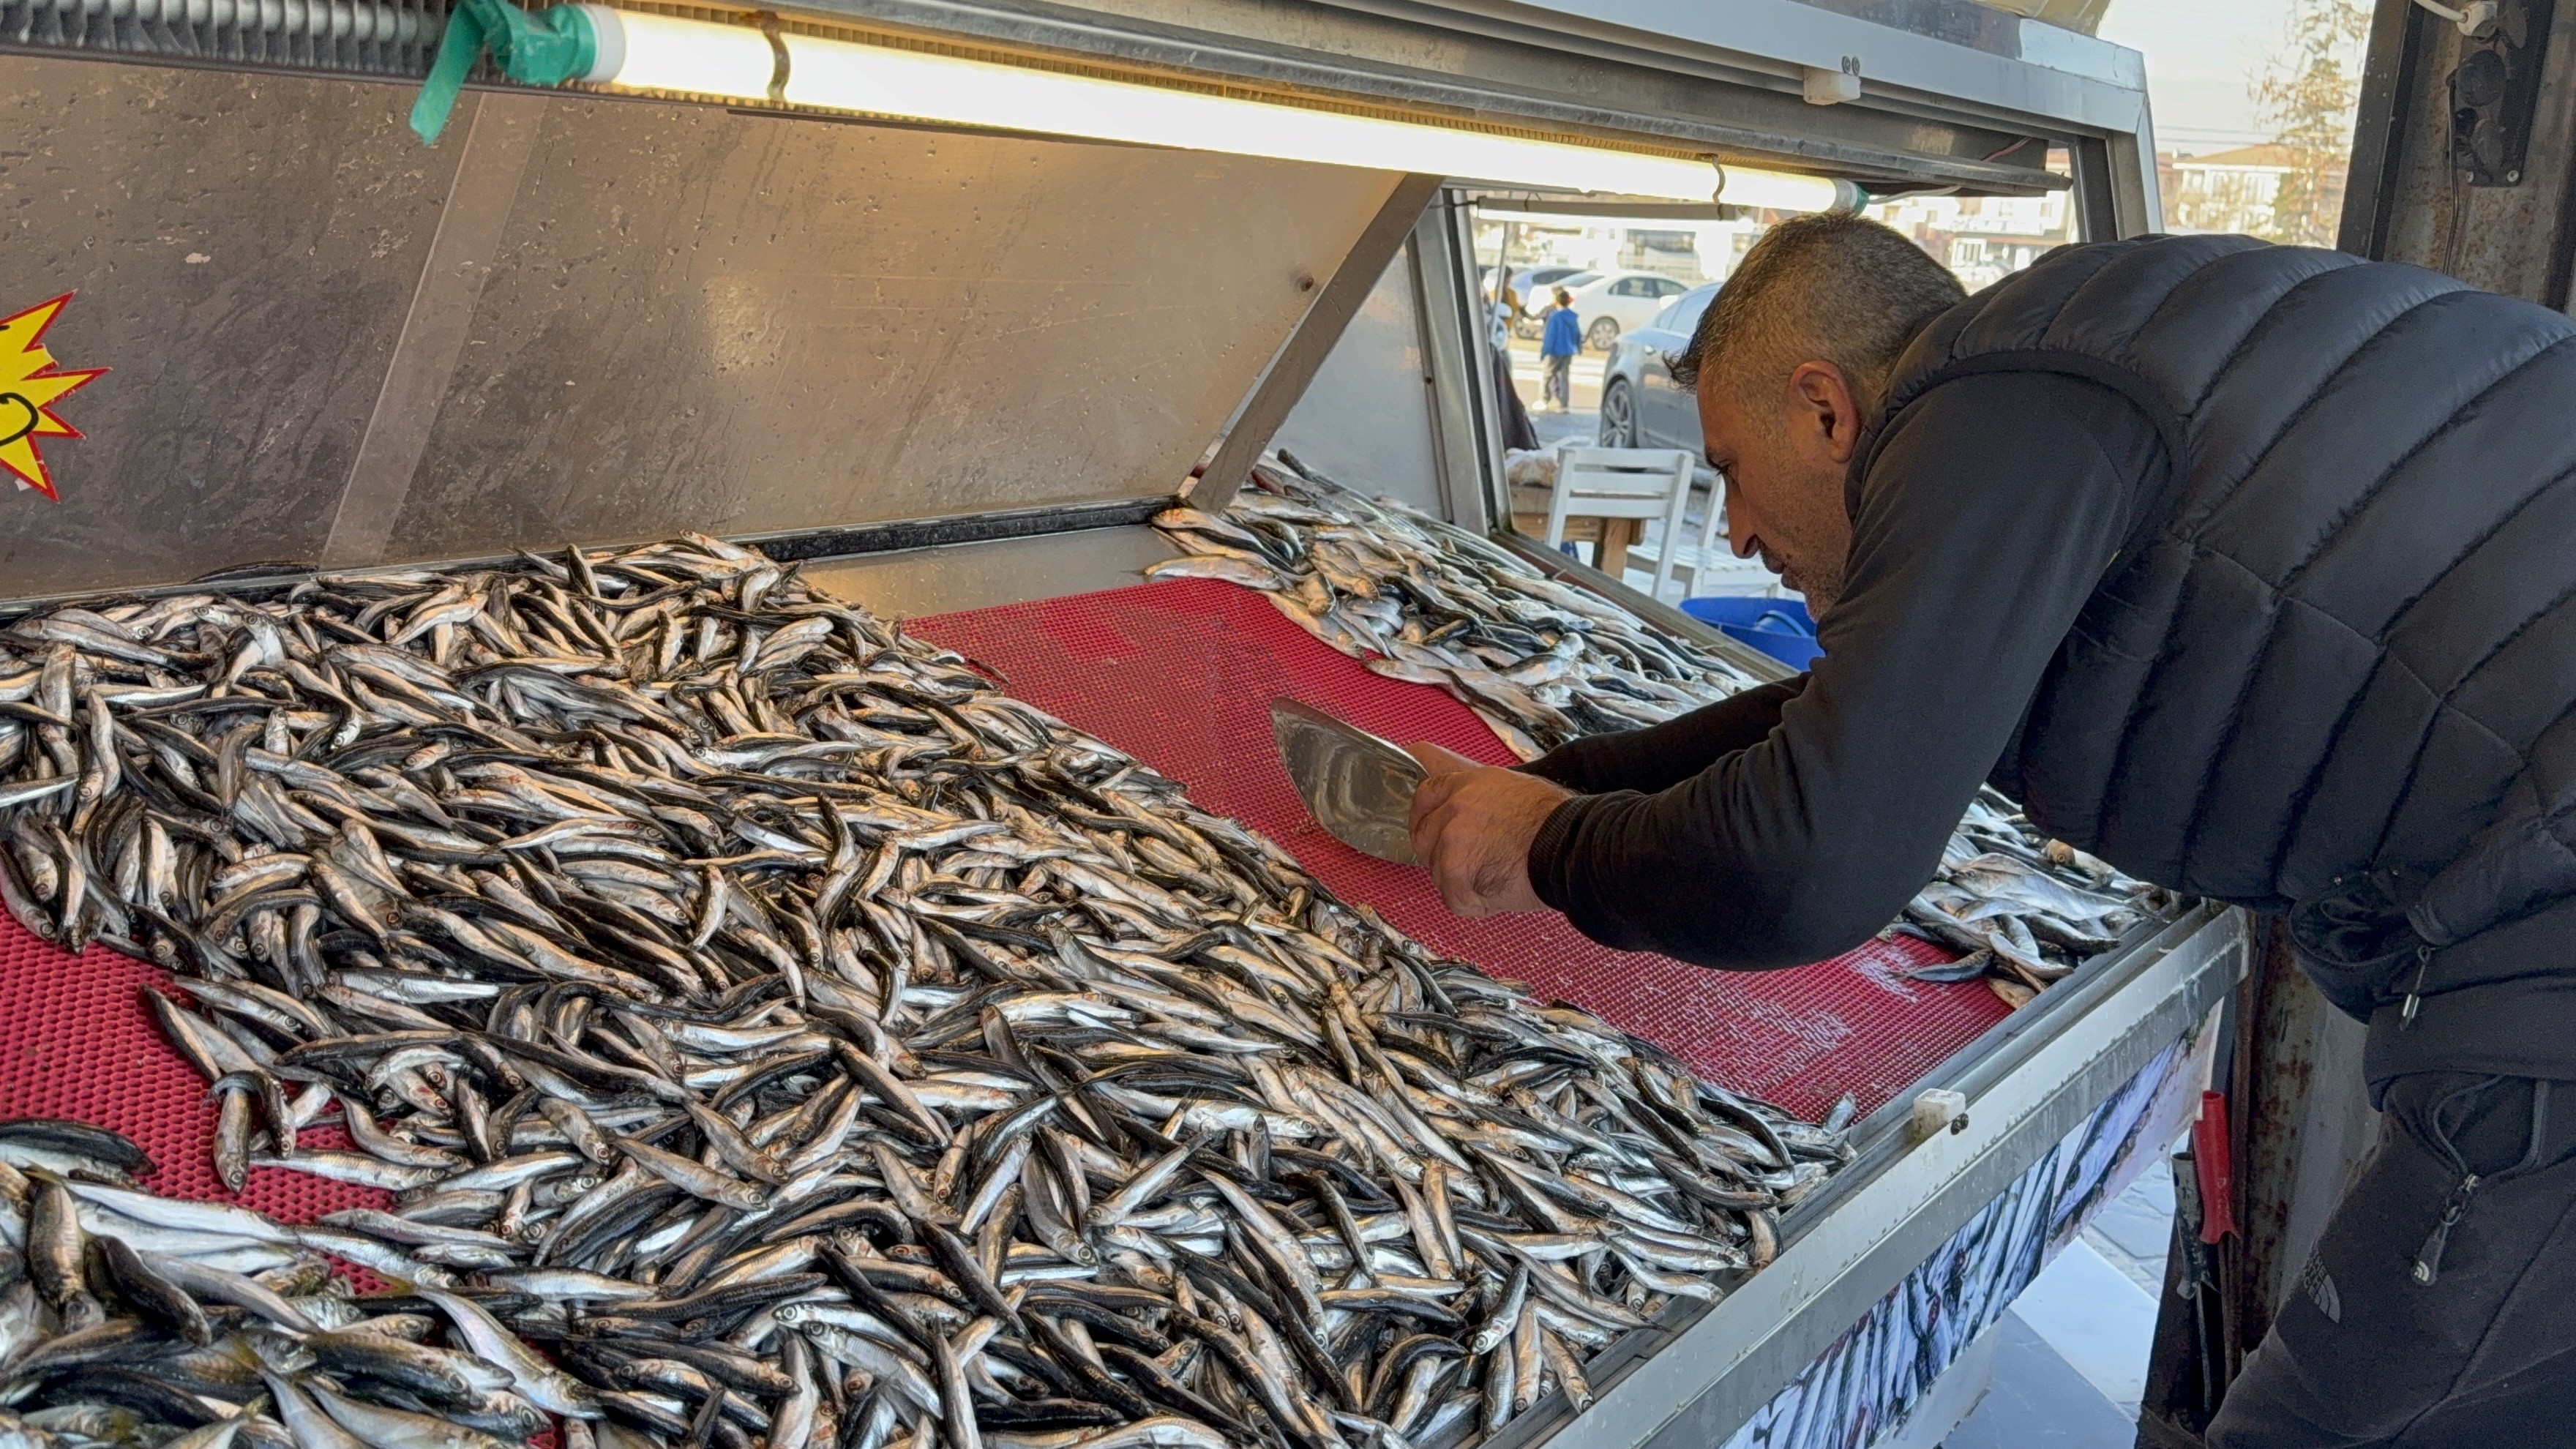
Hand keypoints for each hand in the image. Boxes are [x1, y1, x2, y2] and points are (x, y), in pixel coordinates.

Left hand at [1404, 742, 1570, 918]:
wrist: (1573, 846)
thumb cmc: (1558, 821)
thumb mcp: (1516, 788)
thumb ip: (1482, 796)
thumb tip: (1470, 805)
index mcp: (1468, 784)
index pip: (1426, 794)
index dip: (1425, 815)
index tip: (1429, 827)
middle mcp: (1453, 809)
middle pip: (1422, 837)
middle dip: (1439, 854)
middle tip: (1469, 865)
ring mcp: (1450, 842)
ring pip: (1437, 872)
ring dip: (1461, 882)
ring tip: (1498, 878)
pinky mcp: (1456, 874)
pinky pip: (1453, 899)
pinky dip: (1474, 904)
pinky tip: (1499, 894)